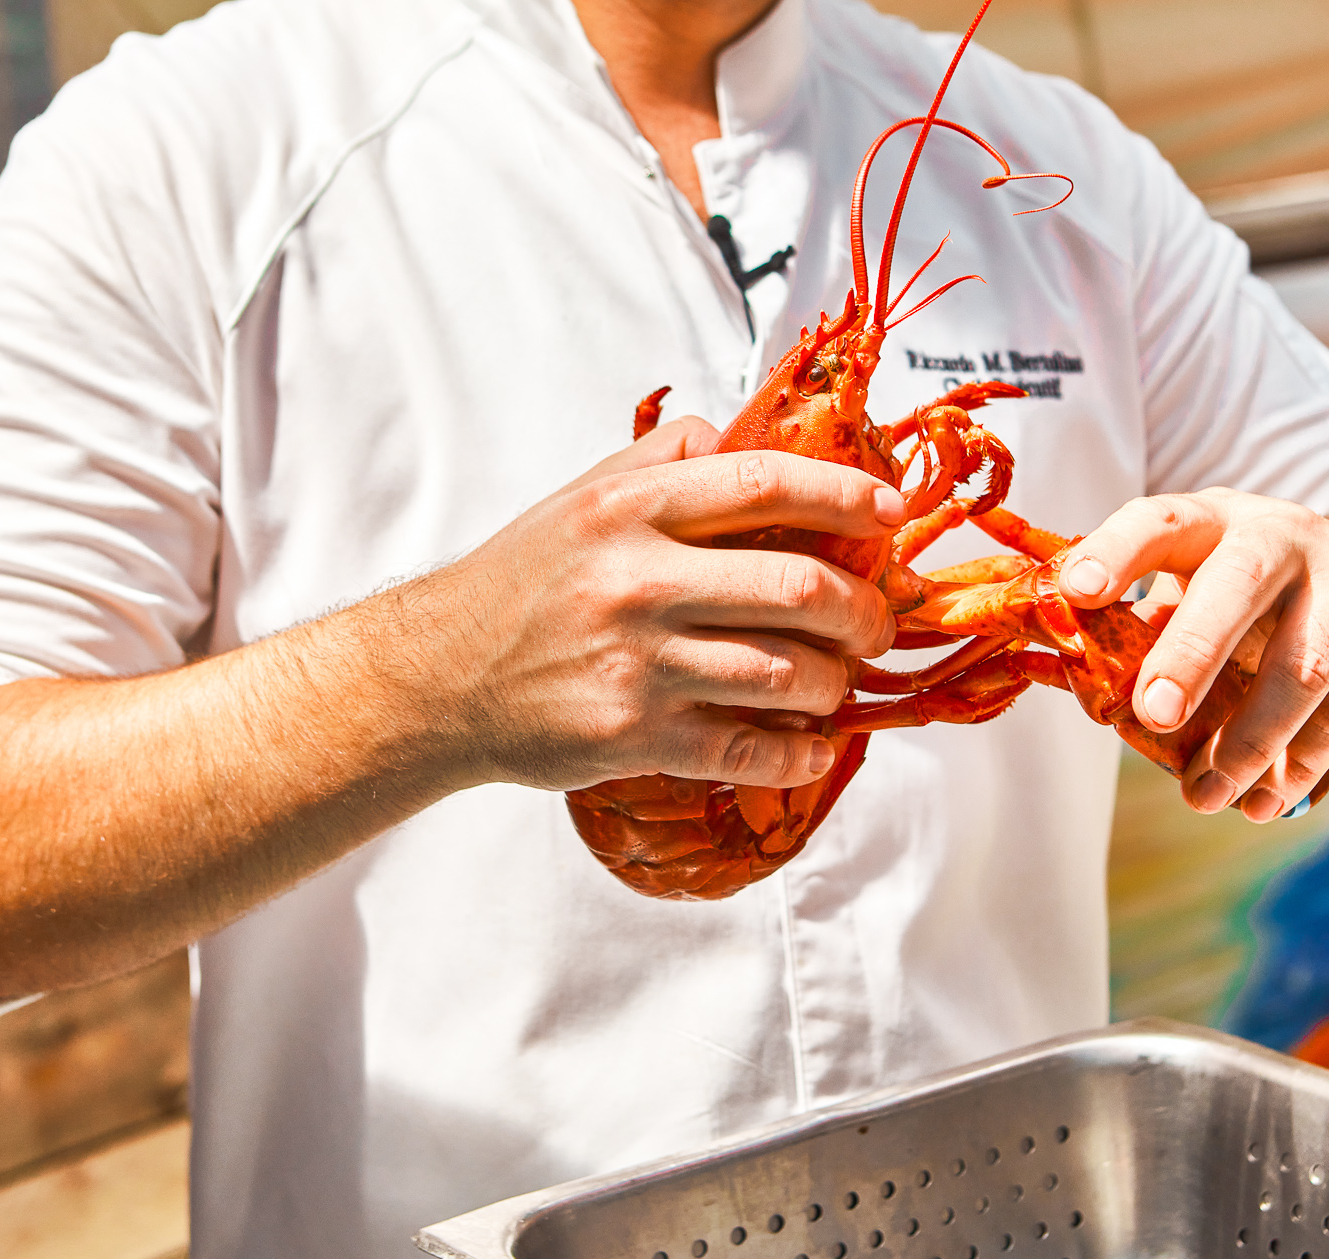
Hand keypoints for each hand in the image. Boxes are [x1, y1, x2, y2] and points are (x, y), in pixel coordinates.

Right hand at [406, 416, 904, 792]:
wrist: (437, 679)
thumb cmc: (521, 584)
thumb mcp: (579, 498)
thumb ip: (662, 460)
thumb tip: (737, 434)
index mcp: (628, 507)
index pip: (764, 481)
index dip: (845, 493)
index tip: (892, 511)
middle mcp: (637, 578)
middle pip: (798, 585)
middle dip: (862, 610)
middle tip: (876, 623)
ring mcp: (637, 662)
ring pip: (785, 673)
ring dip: (833, 684)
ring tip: (835, 682)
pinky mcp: (633, 736)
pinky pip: (748, 748)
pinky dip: (797, 754)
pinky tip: (810, 748)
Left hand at [1058, 489, 1328, 820]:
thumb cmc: (1253, 589)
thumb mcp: (1200, 578)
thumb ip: (1145, 622)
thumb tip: (1082, 688)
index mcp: (1215, 519)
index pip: (1161, 520)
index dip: (1118, 551)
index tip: (1076, 591)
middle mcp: (1283, 535)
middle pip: (1238, 586)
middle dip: (1193, 654)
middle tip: (1154, 716)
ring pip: (1303, 667)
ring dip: (1249, 742)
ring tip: (1206, 795)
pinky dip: (1300, 764)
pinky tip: (1264, 800)